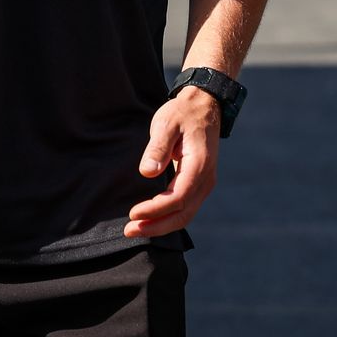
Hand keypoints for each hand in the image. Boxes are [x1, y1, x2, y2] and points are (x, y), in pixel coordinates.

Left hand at [124, 87, 220, 238]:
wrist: (205, 106)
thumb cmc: (182, 112)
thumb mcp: (166, 122)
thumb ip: (158, 147)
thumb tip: (147, 172)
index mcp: (199, 164)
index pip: (178, 197)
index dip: (155, 209)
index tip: (133, 213)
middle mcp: (206, 178)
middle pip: (183, 213)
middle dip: (156, 226)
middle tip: (129, 230)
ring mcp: (205, 183)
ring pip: (185, 215)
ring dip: (161, 225)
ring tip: (135, 229)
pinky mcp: (199, 184)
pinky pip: (186, 208)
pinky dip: (168, 218)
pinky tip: (150, 220)